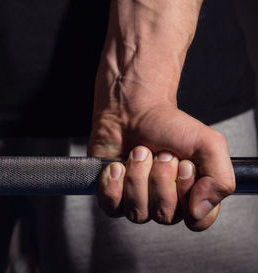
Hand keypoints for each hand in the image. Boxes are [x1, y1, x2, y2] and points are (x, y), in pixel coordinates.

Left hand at [88, 104, 234, 230]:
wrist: (132, 110)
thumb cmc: (169, 126)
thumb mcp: (208, 144)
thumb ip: (220, 179)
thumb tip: (199, 211)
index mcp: (193, 196)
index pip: (196, 221)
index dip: (188, 195)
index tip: (185, 166)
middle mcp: (166, 204)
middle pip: (164, 215)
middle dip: (160, 178)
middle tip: (162, 153)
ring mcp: (138, 202)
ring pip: (138, 213)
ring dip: (137, 177)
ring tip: (140, 152)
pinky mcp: (113, 197)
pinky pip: (113, 207)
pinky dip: (114, 183)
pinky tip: (118, 165)